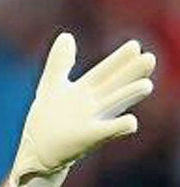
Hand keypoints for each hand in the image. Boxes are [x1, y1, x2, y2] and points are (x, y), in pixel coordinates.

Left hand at [9, 33, 154, 186]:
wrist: (36, 152)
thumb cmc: (47, 119)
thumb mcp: (51, 87)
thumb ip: (60, 63)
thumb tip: (67, 35)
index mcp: (84, 91)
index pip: (103, 72)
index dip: (117, 60)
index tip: (135, 46)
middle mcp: (92, 105)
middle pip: (113, 86)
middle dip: (130, 73)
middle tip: (150, 59)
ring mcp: (91, 121)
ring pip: (113, 106)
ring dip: (128, 97)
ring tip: (146, 86)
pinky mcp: (87, 139)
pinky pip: (105, 133)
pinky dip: (118, 128)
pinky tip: (130, 122)